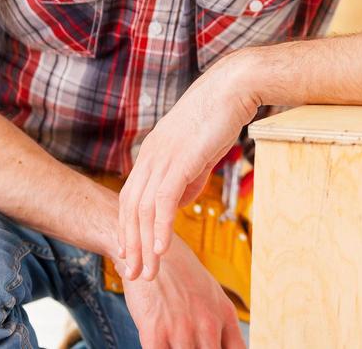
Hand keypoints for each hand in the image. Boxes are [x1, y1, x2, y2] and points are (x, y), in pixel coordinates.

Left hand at [118, 54, 258, 280]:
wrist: (234, 88)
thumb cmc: (220, 116)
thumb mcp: (198, 152)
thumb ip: (186, 177)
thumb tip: (179, 203)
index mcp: (152, 152)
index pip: (130, 196)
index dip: (128, 226)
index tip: (130, 252)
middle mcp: (150, 155)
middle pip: (129, 207)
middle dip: (130, 244)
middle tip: (133, 274)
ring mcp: (162, 156)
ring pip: (142, 209)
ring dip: (144, 245)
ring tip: (148, 272)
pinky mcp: (179, 160)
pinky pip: (162, 201)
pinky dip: (159, 228)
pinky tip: (161, 249)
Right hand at [123, 233, 244, 348]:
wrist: (151, 248)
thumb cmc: (180, 273)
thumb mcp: (210, 294)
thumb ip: (219, 324)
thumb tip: (222, 346)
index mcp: (224, 314)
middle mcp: (208, 323)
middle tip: (191, 344)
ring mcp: (182, 329)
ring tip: (174, 341)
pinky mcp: (155, 333)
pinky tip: (159, 345)